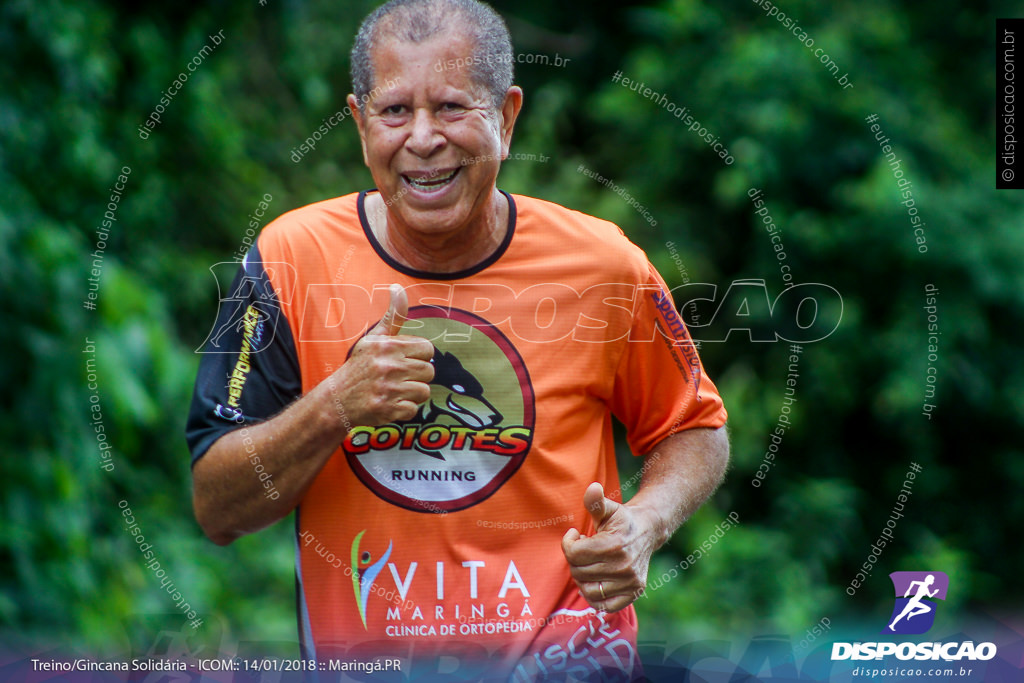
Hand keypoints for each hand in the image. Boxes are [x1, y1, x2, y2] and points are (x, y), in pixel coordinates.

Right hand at [327, 284, 433, 425]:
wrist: (337, 400)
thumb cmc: (360, 366)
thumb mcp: (374, 339)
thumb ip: (393, 316)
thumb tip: (398, 287)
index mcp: (388, 346)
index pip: (428, 349)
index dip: (418, 356)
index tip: (403, 360)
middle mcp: (389, 366)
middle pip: (429, 371)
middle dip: (416, 376)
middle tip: (397, 378)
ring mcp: (388, 389)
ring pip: (424, 391)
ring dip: (411, 394)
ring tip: (394, 391)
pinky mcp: (388, 409)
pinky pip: (414, 409)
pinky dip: (404, 409)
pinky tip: (389, 403)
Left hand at [560, 482, 660, 612]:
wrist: (647, 530)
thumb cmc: (622, 520)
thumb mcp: (607, 508)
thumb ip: (595, 501)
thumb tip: (592, 488)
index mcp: (614, 545)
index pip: (574, 554)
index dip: (568, 543)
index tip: (575, 535)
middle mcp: (624, 567)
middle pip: (578, 572)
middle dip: (575, 559)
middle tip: (583, 549)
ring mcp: (630, 582)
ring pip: (587, 590)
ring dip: (582, 577)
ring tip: (588, 564)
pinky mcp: (633, 593)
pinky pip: (603, 605)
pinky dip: (594, 596)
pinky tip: (594, 580)